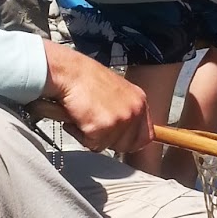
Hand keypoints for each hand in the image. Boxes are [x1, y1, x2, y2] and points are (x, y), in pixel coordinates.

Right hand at [37, 42, 152, 153]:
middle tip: (95, 123)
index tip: (119, 140)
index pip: (146, 136)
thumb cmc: (86, 78)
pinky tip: (77, 118)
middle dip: (109, 140)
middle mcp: (134, 111)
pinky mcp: (102, 127)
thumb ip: (124, 110)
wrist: (70, 72)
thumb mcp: (117, 92)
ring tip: (85, 116)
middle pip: (127, 145)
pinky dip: (80, 135)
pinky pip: (91, 144)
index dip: (131, 142)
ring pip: (107, 145)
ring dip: (92, 136)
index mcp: (139, 101)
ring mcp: (120, 120)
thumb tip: (124, 132)